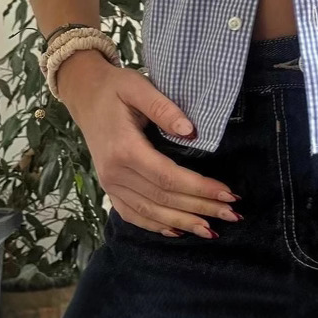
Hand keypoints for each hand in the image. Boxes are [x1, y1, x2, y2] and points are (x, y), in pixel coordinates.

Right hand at [60, 52, 241, 237]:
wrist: (84, 94)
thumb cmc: (115, 88)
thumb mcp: (138, 87)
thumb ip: (164, 108)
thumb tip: (191, 131)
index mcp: (124, 149)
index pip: (168, 177)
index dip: (199, 188)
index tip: (228, 193)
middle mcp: (115, 173)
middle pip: (163, 198)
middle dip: (200, 208)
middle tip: (232, 214)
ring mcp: (110, 184)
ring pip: (150, 212)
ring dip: (182, 222)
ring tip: (211, 230)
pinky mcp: (109, 187)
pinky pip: (132, 214)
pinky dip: (155, 225)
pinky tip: (177, 231)